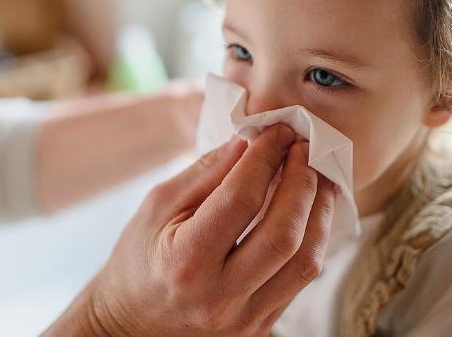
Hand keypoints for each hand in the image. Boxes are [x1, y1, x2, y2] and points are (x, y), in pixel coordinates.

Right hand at [45, 124, 336, 335]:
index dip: (265, 159)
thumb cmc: (138, 260)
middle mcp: (220, 298)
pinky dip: (312, 238)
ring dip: (318, 211)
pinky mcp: (261, 326)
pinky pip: (301, 279)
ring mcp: (245, 319)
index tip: (278, 133)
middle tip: (304, 149)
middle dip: (302, 182)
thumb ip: (205, 174)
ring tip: (317, 176)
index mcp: (186, 263)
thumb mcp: (157, 207)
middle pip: (284, 234)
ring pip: (306, 261)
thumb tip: (249, 143)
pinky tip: (308, 211)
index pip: (241, 200)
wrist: (133, 324)